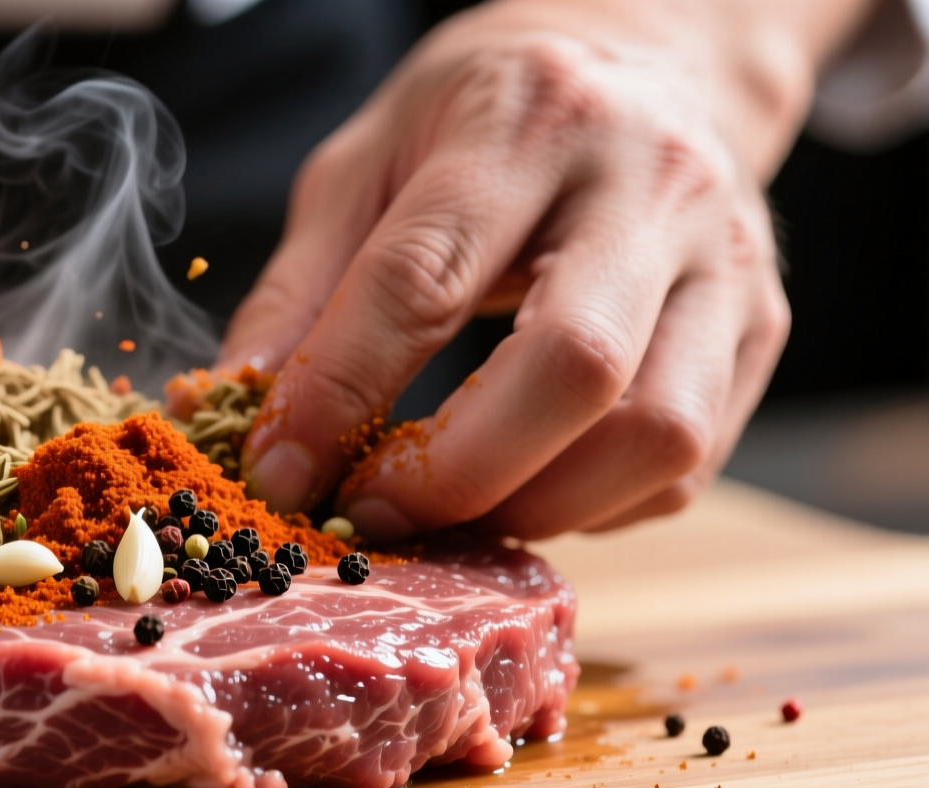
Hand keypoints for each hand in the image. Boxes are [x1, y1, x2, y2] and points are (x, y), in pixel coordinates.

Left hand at [219, 0, 867, 539]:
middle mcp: (649, 185)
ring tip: (448, 514)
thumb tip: (236, 407)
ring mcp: (726, 262)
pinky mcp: (761, 330)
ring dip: (533, 509)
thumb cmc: (487, 118)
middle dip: (453, 475)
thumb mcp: (368, 162)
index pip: (426, 278)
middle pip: (572, 368)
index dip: (340, 392)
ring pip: (657, 435)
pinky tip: (525, 483)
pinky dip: (592, 507)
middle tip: (371, 512)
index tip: (278, 471)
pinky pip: (686, 465)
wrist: (652, 64)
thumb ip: (301, 286)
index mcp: (526, 122)